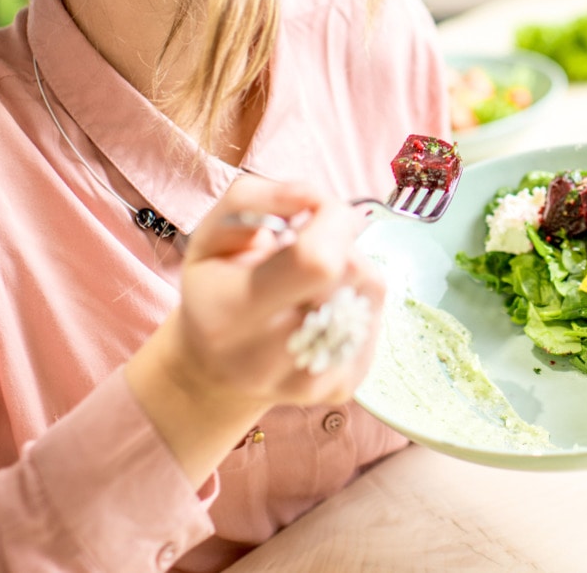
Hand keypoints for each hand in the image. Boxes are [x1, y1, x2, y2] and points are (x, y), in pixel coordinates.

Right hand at [176, 177, 384, 408]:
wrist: (214, 368)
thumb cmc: (213, 287)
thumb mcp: (211, 232)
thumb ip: (256, 200)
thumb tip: (316, 196)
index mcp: (228, 312)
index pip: (315, 261)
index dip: (331, 220)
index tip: (315, 209)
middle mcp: (267, 357)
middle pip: (349, 272)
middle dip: (339, 239)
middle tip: (311, 240)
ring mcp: (309, 381)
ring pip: (369, 291)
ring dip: (350, 266)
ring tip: (311, 276)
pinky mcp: (341, 389)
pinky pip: (375, 317)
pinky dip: (356, 297)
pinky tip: (323, 302)